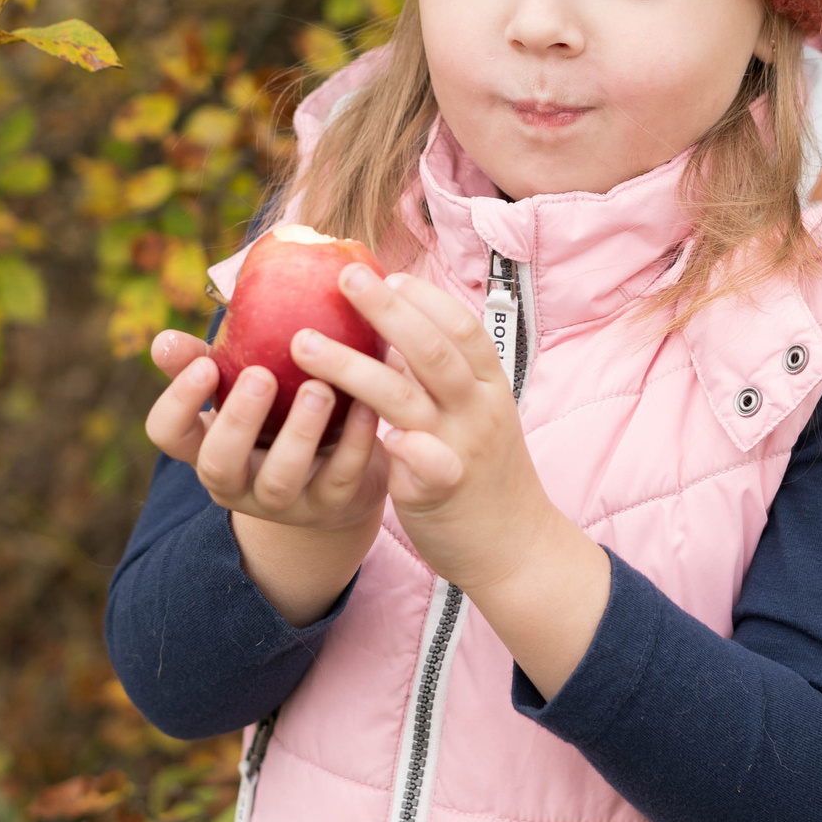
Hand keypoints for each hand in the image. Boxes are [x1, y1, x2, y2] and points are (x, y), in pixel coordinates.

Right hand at [144, 329, 386, 535]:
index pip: (168, 434)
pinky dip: (354, 443)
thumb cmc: (276, 411)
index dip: (178, 402)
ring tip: (319, 390)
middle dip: (238, 421)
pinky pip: (339, 479)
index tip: (205, 363)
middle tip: (261, 376)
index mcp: (204, 445)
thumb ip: (205, 358)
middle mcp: (235, 482)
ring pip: (280, 480)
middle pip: (219, 465)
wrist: (335, 474)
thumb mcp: (239, 386)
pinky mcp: (329, 506)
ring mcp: (281, 502)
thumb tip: (164, 340)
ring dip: (299, 433)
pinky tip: (365, 406)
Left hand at [290, 265, 568, 595]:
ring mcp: (463, 449)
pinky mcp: (445, 493)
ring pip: (408, 398)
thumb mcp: (474, 413)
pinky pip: (431, 465)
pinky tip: (383, 438)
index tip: (388, 274)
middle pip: (432, 349)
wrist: (518, 547)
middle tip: (344, 277)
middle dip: (387, 310)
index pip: (460, 326)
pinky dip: (412, 449)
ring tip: (303, 343)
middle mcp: (478, 409)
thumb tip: (394, 327)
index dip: (424, 298)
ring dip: (354, 368)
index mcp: (487, 385)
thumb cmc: (483, 472)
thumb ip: (437, 377)